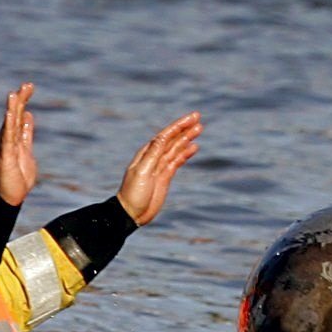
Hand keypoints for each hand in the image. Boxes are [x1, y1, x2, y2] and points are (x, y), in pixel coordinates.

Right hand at [0, 83, 37, 205]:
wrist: (11, 195)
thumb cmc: (18, 175)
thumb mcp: (27, 150)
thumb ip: (26, 133)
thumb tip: (29, 116)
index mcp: (12, 136)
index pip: (19, 114)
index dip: (24, 100)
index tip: (29, 86)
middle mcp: (6, 138)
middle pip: (14, 115)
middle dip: (21, 99)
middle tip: (28, 84)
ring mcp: (4, 146)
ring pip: (9, 123)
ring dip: (12, 108)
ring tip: (14, 94)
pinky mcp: (5, 155)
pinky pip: (7, 137)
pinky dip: (9, 125)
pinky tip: (10, 113)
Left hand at [116, 112, 201, 226]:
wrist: (131, 213)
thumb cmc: (133, 193)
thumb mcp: (142, 172)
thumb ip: (153, 155)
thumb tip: (162, 138)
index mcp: (147, 153)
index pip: (165, 135)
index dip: (178, 126)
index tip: (192, 118)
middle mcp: (154, 157)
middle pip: (172, 139)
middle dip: (185, 128)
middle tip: (198, 119)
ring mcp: (160, 167)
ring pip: (176, 148)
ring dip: (187, 138)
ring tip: (199, 129)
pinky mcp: (165, 177)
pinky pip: (177, 161)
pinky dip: (185, 153)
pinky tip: (194, 147)